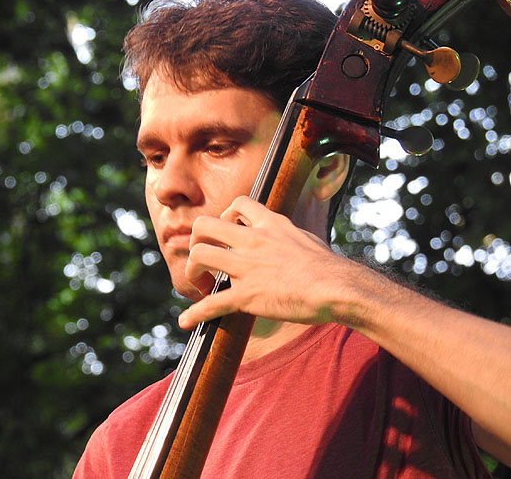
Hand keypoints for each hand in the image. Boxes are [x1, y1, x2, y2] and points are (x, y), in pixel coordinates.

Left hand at [179, 196, 356, 329]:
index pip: (238, 204)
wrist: (337, 288)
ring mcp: (247, 267)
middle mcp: (253, 241)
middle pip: (205, 225)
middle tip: (203, 257)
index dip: (226, 214)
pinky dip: (196, 313)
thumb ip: (287, 236)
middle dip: (196, 240)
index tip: (227, 231)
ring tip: (198, 284)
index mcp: (270, 224)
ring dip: (192, 271)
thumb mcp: (305, 239)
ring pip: (200, 256)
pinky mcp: (247, 295)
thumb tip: (288, 239)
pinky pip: (212, 303)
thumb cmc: (329, 268)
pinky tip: (186, 321)